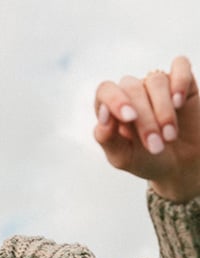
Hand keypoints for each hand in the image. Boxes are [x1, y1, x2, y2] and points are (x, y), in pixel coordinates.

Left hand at [94, 56, 199, 201]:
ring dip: (163, 111)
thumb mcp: (123, 158)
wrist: (180, 164)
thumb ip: (107, 139)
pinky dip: (179, 82)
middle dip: (145, 119)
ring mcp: (155, 85)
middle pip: (132, 89)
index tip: (129, 118)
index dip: (114, 99)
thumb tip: (103, 115)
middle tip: (156, 146)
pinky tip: (179, 102)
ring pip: (156, 81)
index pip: (105, 91)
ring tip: (170, 137)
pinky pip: (179, 66)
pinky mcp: (181, 81)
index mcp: (112, 109)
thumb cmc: (146, 160)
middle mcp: (132, 92)